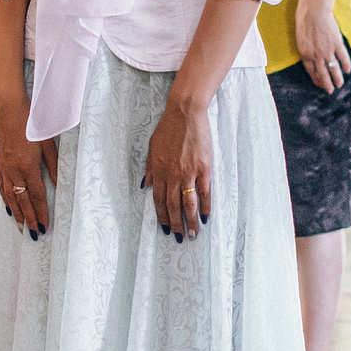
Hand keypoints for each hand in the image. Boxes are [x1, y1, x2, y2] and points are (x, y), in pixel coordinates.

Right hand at [0, 95, 58, 235]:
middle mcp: (13, 169)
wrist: (7, 105)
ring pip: (9, 195)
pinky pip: (0, 184)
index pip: (36, 196)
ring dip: (16, 212)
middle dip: (29, 219)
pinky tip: (8, 205)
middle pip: (22, 200)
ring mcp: (3, 165)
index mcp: (27, 166)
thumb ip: (53, 164)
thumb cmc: (30, 120)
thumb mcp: (47, 142)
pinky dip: (5, 197)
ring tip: (21, 226)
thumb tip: (59, 183)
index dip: (41, 213)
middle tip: (34, 235)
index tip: (45, 226)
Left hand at [144, 91, 214, 239]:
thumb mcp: (152, 147)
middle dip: (176, 224)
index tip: (165, 228)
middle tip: (180, 238)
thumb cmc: (168, 128)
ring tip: (193, 234)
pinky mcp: (204, 168)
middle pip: (172, 206)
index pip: (159, 200)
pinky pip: (204, 192)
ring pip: (188, 203)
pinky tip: (206, 217)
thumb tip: (145, 185)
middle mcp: (172, 175)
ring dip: (191, 221)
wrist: (185, 112)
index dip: (161, 216)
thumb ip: (150, 168)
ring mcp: (189, 172)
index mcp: (158, 171)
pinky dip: (205, 206)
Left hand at [294, 0, 350, 92]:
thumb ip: (306, 48)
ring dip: (337, 78)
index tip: (319, 84)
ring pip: (333, 69)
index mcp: (305, 54)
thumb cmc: (304, 21)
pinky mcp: (337, 44)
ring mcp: (327, 50)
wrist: (314, 11)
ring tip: (339, 85)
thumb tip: (310, 56)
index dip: (316, 79)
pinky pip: (343, 57)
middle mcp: (316, 56)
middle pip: (322, 73)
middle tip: (329, 91)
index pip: (311, 71)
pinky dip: (346, 64)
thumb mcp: (300, 38)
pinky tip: (348, 70)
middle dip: (326, 84)